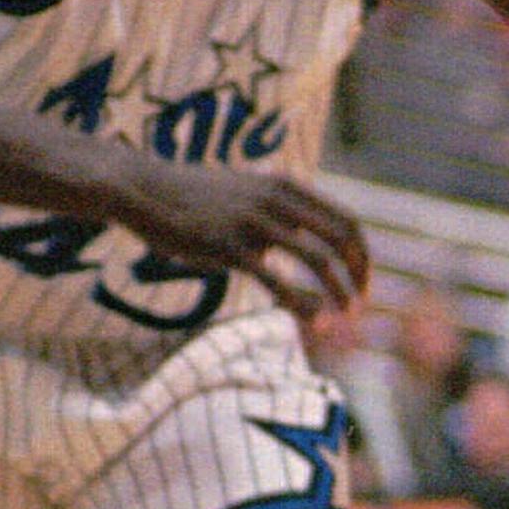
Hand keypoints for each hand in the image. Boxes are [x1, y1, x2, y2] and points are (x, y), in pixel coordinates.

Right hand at [111, 156, 369, 316]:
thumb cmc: (198, 202)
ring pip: (317, 259)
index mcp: (287, 188)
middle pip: (341, 238)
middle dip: (358, 275)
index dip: (362, 255)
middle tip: (360, 305)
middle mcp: (277, 200)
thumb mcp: (248, 198)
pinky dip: (301, 303)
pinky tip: (313, 321)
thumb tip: (305, 251)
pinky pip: (276, 280)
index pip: (347, 221)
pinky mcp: (229, 246)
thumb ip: (282, 217)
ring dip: (339, 291)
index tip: (363, 282)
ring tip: (344, 317)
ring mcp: (254, 221)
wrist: (145, 190)